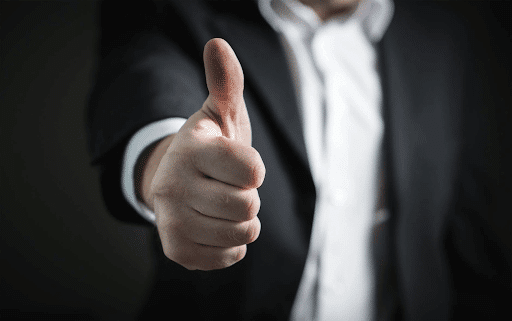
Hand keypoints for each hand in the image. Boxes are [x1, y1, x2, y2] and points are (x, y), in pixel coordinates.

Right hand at [147, 38, 264, 270]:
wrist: (178, 182)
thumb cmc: (210, 148)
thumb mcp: (219, 113)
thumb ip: (225, 82)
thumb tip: (218, 45)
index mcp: (190, 149)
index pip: (253, 170)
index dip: (254, 168)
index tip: (238, 164)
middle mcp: (173, 185)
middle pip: (248, 205)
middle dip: (248, 196)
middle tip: (228, 186)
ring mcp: (171, 221)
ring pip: (242, 233)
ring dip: (242, 220)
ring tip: (222, 204)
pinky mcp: (176, 250)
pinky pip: (230, 256)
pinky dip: (233, 243)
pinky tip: (215, 225)